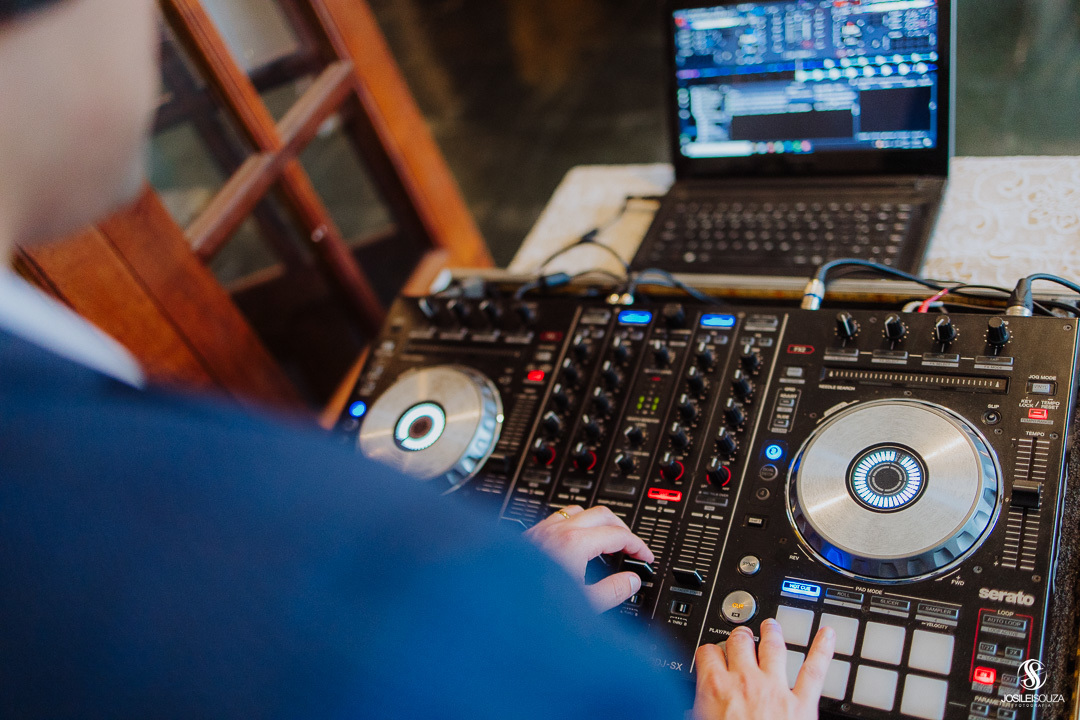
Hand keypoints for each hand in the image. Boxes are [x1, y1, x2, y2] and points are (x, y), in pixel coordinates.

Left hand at [524, 505, 654, 611]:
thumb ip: (612, 591)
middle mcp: (556, 530)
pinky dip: (578, 524)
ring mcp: (541, 530)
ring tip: (608, 542)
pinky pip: (560, 518)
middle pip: (602, 513)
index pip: (617, 534)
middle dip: (622, 528)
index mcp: (573, 543)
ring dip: (599, 522)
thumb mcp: (583, 607)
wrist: (493, 607)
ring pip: (579, 511)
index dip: (637, 545)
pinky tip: (579, 544)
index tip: (645, 557)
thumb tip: (630, 580)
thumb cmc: (530, 610)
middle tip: (632, 547)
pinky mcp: (530, 536)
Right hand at [693, 619, 835, 719]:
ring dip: (772, 632)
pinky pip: (814, 670)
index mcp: (715, 688)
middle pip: (740, 642)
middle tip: (741, 636)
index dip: (709, 652)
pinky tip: (827, 635)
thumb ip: (697, 714)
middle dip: (739, 636)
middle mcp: (746, 681)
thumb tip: (691, 711)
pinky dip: (822, 650)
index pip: (708, 653)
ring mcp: (776, 688)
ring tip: (772, 625)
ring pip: (774, 647)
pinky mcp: (803, 703)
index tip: (711, 655)